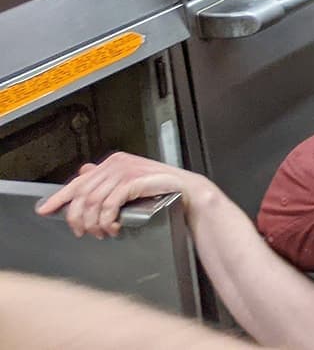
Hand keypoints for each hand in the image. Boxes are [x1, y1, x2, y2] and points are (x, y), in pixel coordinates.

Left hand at [36, 153, 210, 238]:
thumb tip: (83, 172)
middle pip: (82, 195)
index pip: (78, 182)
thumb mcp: (128, 184)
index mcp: (112, 163)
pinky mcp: (132, 180)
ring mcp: (124, 170)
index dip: (59, 198)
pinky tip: (112, 227)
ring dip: (94, 223)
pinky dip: (107, 219)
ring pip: (93, 202)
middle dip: (78, 218)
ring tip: (102, 233)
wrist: (187, 193)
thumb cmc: (160, 190)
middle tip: (84, 232)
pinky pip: (109, 204)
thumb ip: (106, 179)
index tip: (45, 210)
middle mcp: (115, 163)